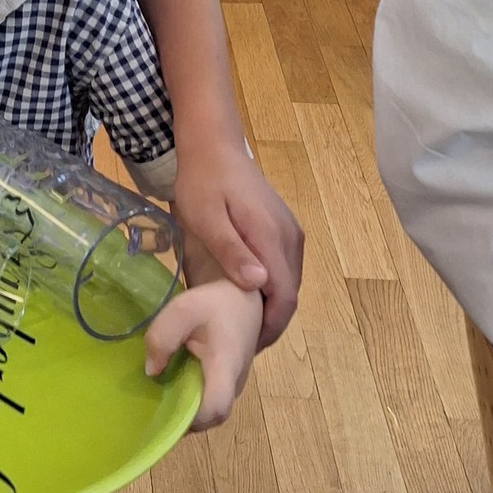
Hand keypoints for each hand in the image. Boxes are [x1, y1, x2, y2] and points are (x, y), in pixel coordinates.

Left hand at [146, 279, 262, 429]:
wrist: (240, 300)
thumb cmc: (212, 304)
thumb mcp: (182, 309)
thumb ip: (163, 337)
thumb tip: (151, 371)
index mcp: (226, 366)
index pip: (216, 407)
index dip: (191, 417)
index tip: (164, 410)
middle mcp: (234, 384)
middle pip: (212, 417)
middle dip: (183, 419)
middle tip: (152, 407)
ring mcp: (232, 386)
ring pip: (209, 412)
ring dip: (185, 410)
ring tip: (157, 396)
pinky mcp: (225, 384)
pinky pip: (207, 401)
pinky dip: (189, 400)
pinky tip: (168, 385)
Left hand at [172, 142, 302, 347]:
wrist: (213, 145)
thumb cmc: (202, 181)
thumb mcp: (206, 217)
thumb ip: (232, 251)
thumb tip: (259, 286)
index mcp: (273, 239)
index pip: (285, 298)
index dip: (269, 328)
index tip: (245, 348)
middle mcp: (291, 239)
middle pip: (290, 295)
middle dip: (269, 323)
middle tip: (238, 342)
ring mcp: (290, 233)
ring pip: (289, 283)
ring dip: (270, 307)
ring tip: (240, 325)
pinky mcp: (284, 229)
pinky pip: (284, 269)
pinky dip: (271, 289)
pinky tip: (247, 296)